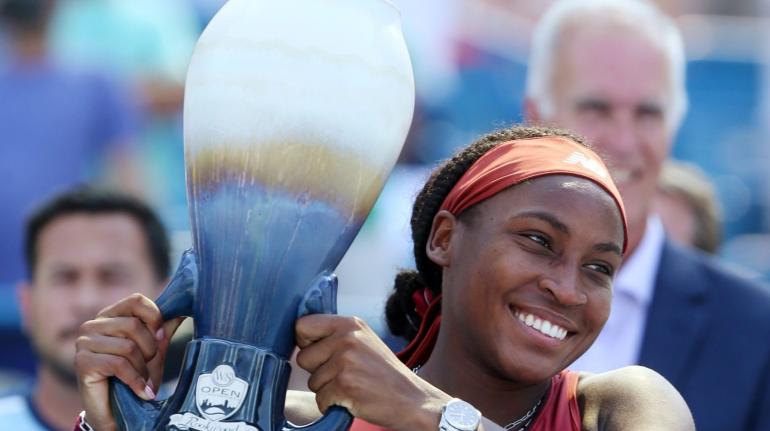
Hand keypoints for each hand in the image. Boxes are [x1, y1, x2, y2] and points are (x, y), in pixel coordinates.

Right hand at [74, 293, 183, 430]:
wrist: (114, 412)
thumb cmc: (134, 378)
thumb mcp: (152, 352)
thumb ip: (162, 331)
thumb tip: (180, 312)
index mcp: (111, 316)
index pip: (136, 300)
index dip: (154, 317)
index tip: (161, 338)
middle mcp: (93, 325)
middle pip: (134, 325)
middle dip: (150, 350)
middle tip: (151, 368)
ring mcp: (84, 342)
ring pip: (128, 346)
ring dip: (143, 368)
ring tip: (144, 381)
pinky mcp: (82, 362)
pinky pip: (119, 364)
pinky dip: (136, 380)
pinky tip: (143, 391)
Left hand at [295, 315, 451, 430]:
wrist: (412, 399)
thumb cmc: (385, 374)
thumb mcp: (364, 341)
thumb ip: (336, 335)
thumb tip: (300, 335)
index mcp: (350, 323)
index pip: (302, 325)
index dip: (305, 342)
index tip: (318, 352)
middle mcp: (346, 338)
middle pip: (303, 357)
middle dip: (317, 370)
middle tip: (344, 374)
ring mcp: (345, 361)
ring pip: (312, 381)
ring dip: (327, 389)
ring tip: (352, 386)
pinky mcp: (344, 385)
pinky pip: (320, 399)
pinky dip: (332, 405)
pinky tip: (352, 399)